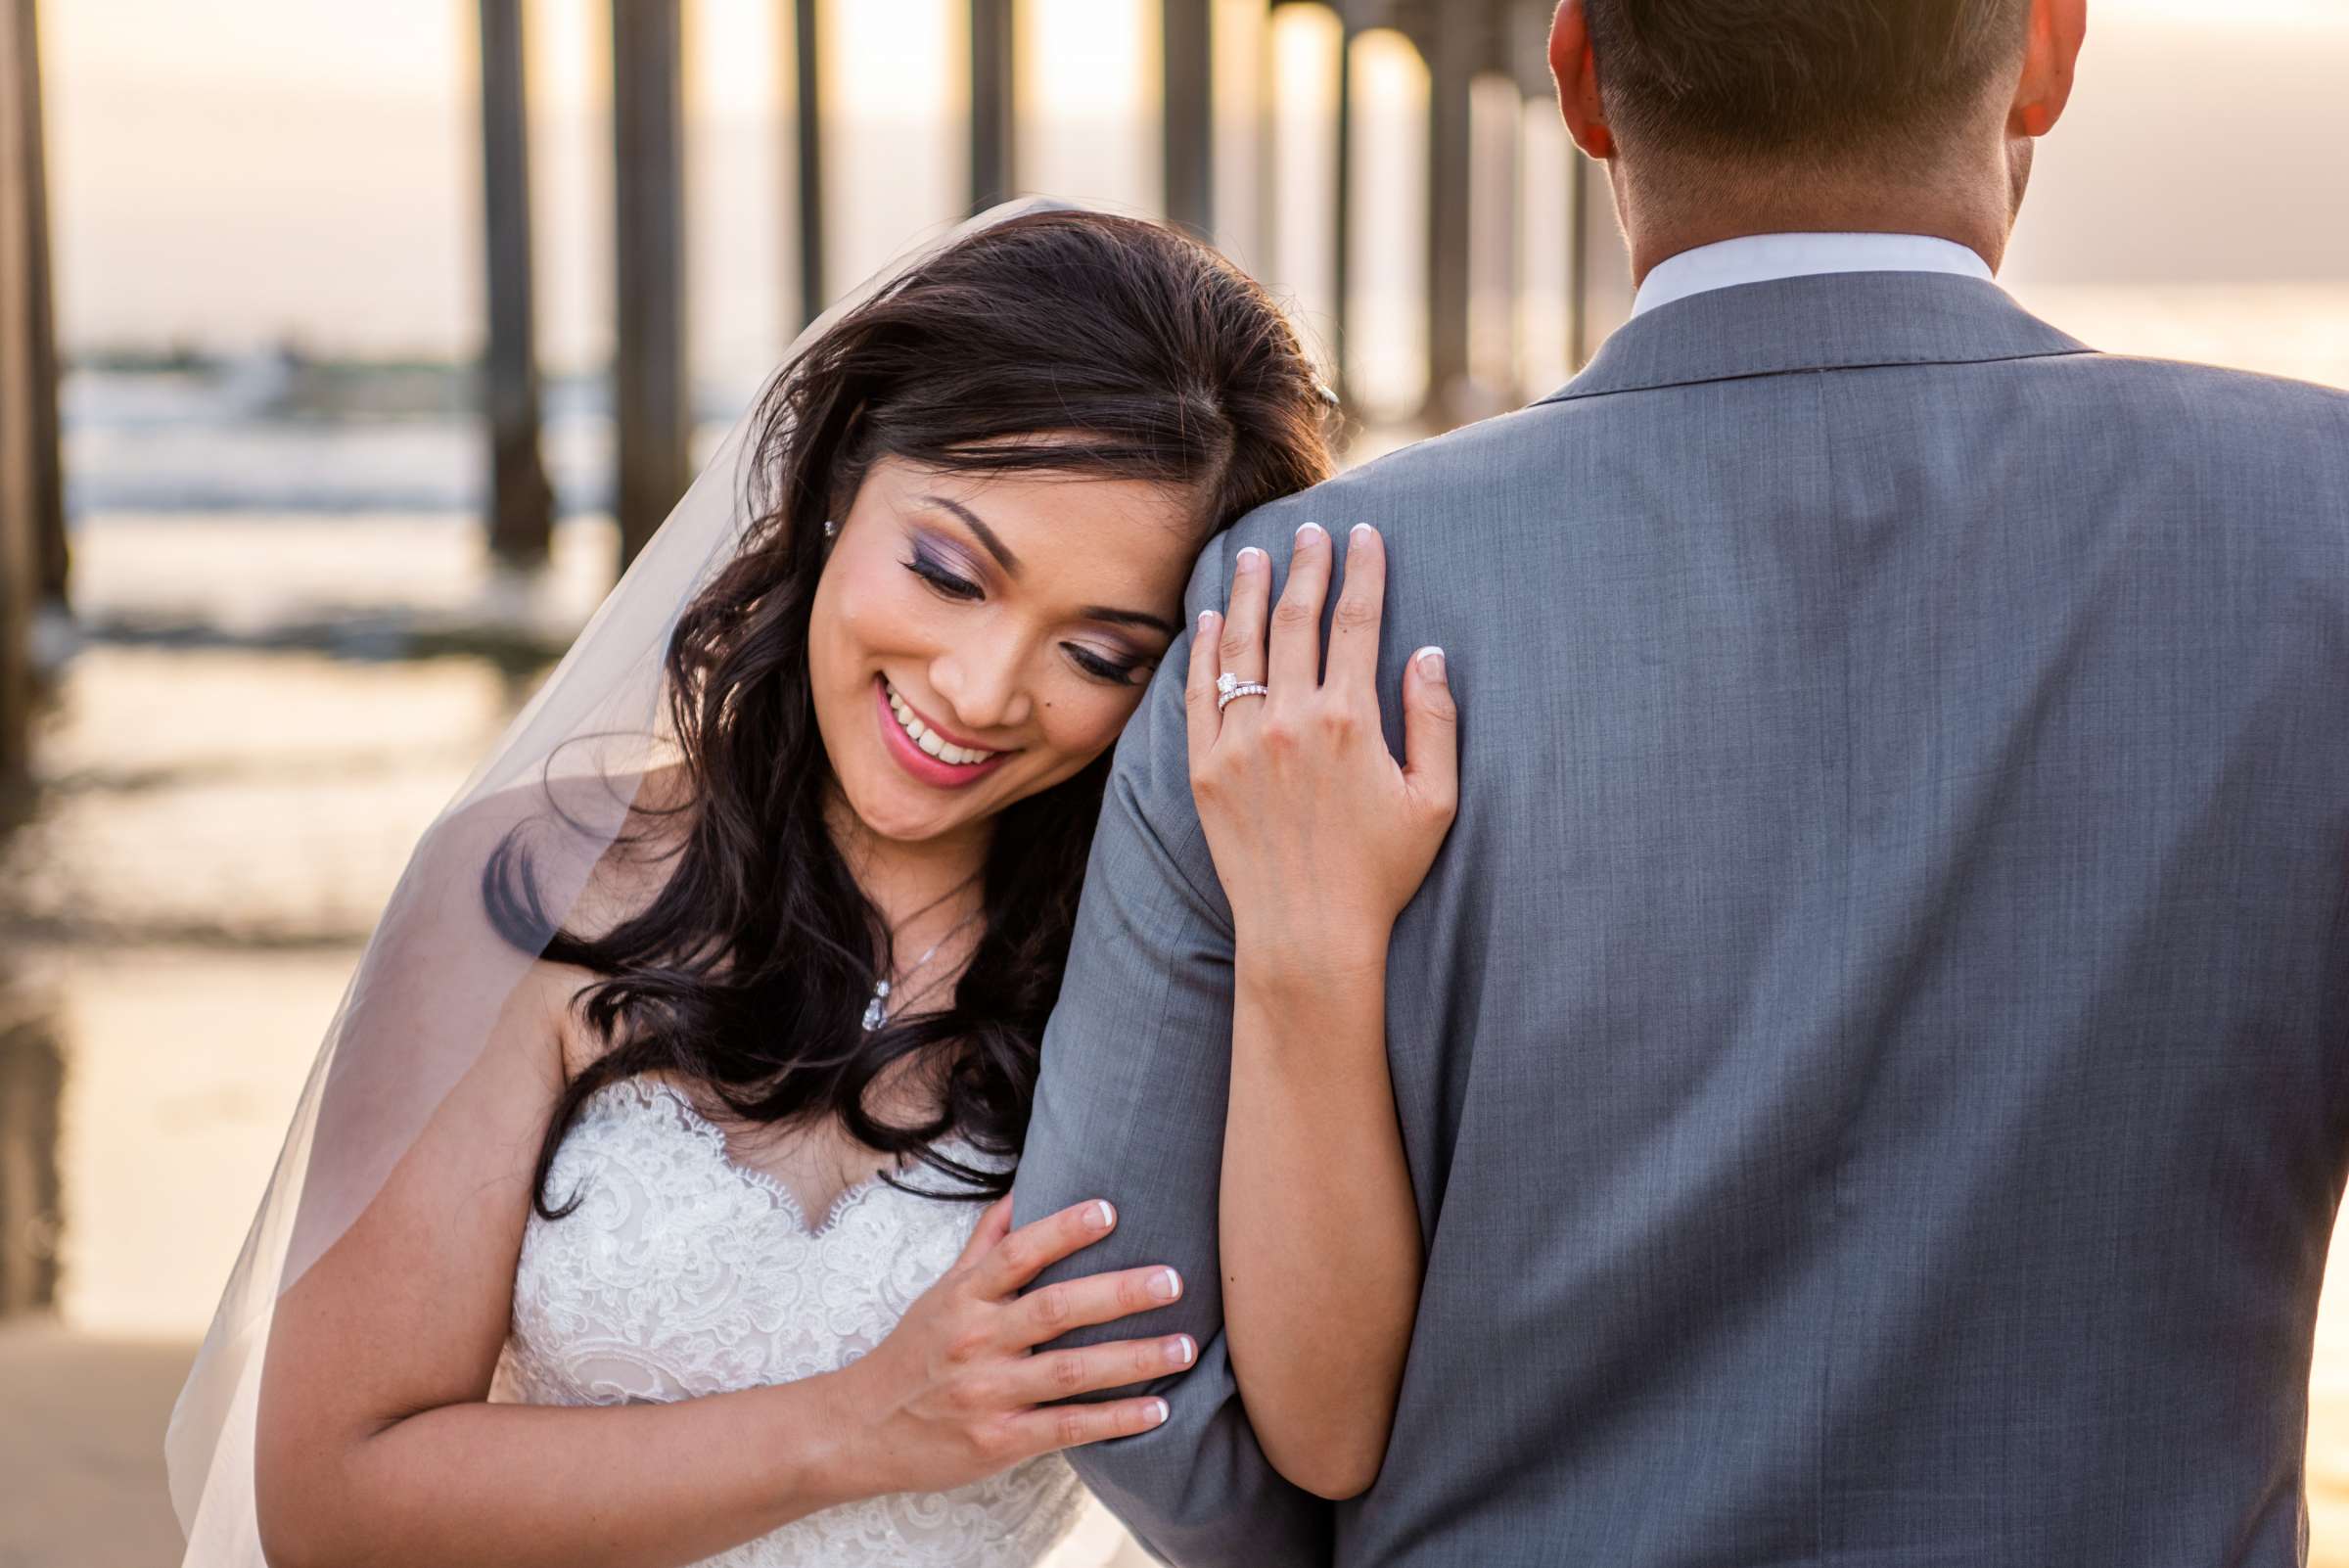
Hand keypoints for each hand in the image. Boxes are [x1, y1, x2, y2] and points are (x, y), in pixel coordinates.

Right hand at [829, 1196, 1192, 1497]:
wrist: (860, 1430)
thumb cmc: (914, 1353)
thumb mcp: (942, 1292)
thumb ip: (986, 1243)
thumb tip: (1023, 1187)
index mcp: (965, 1297)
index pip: (1017, 1253)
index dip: (1063, 1229)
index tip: (1110, 1210)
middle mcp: (976, 1341)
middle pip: (1055, 1309)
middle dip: (1119, 1294)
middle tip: (1174, 1280)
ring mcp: (988, 1393)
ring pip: (1071, 1371)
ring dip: (1134, 1359)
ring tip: (1185, 1347)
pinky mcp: (998, 1442)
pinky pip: (1067, 1427)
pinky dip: (1115, 1419)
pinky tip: (1158, 1409)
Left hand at [1186, 523, 1458, 972]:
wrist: (1307, 932)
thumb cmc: (1380, 872)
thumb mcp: (1434, 800)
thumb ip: (1435, 721)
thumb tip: (1429, 653)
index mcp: (1350, 720)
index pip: (1357, 621)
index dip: (1363, 570)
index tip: (1365, 534)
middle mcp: (1290, 719)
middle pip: (1298, 619)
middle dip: (1307, 565)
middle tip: (1311, 530)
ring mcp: (1240, 741)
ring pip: (1244, 645)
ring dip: (1252, 592)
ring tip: (1257, 554)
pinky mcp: (1204, 768)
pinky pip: (1199, 692)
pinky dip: (1206, 648)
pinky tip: (1214, 617)